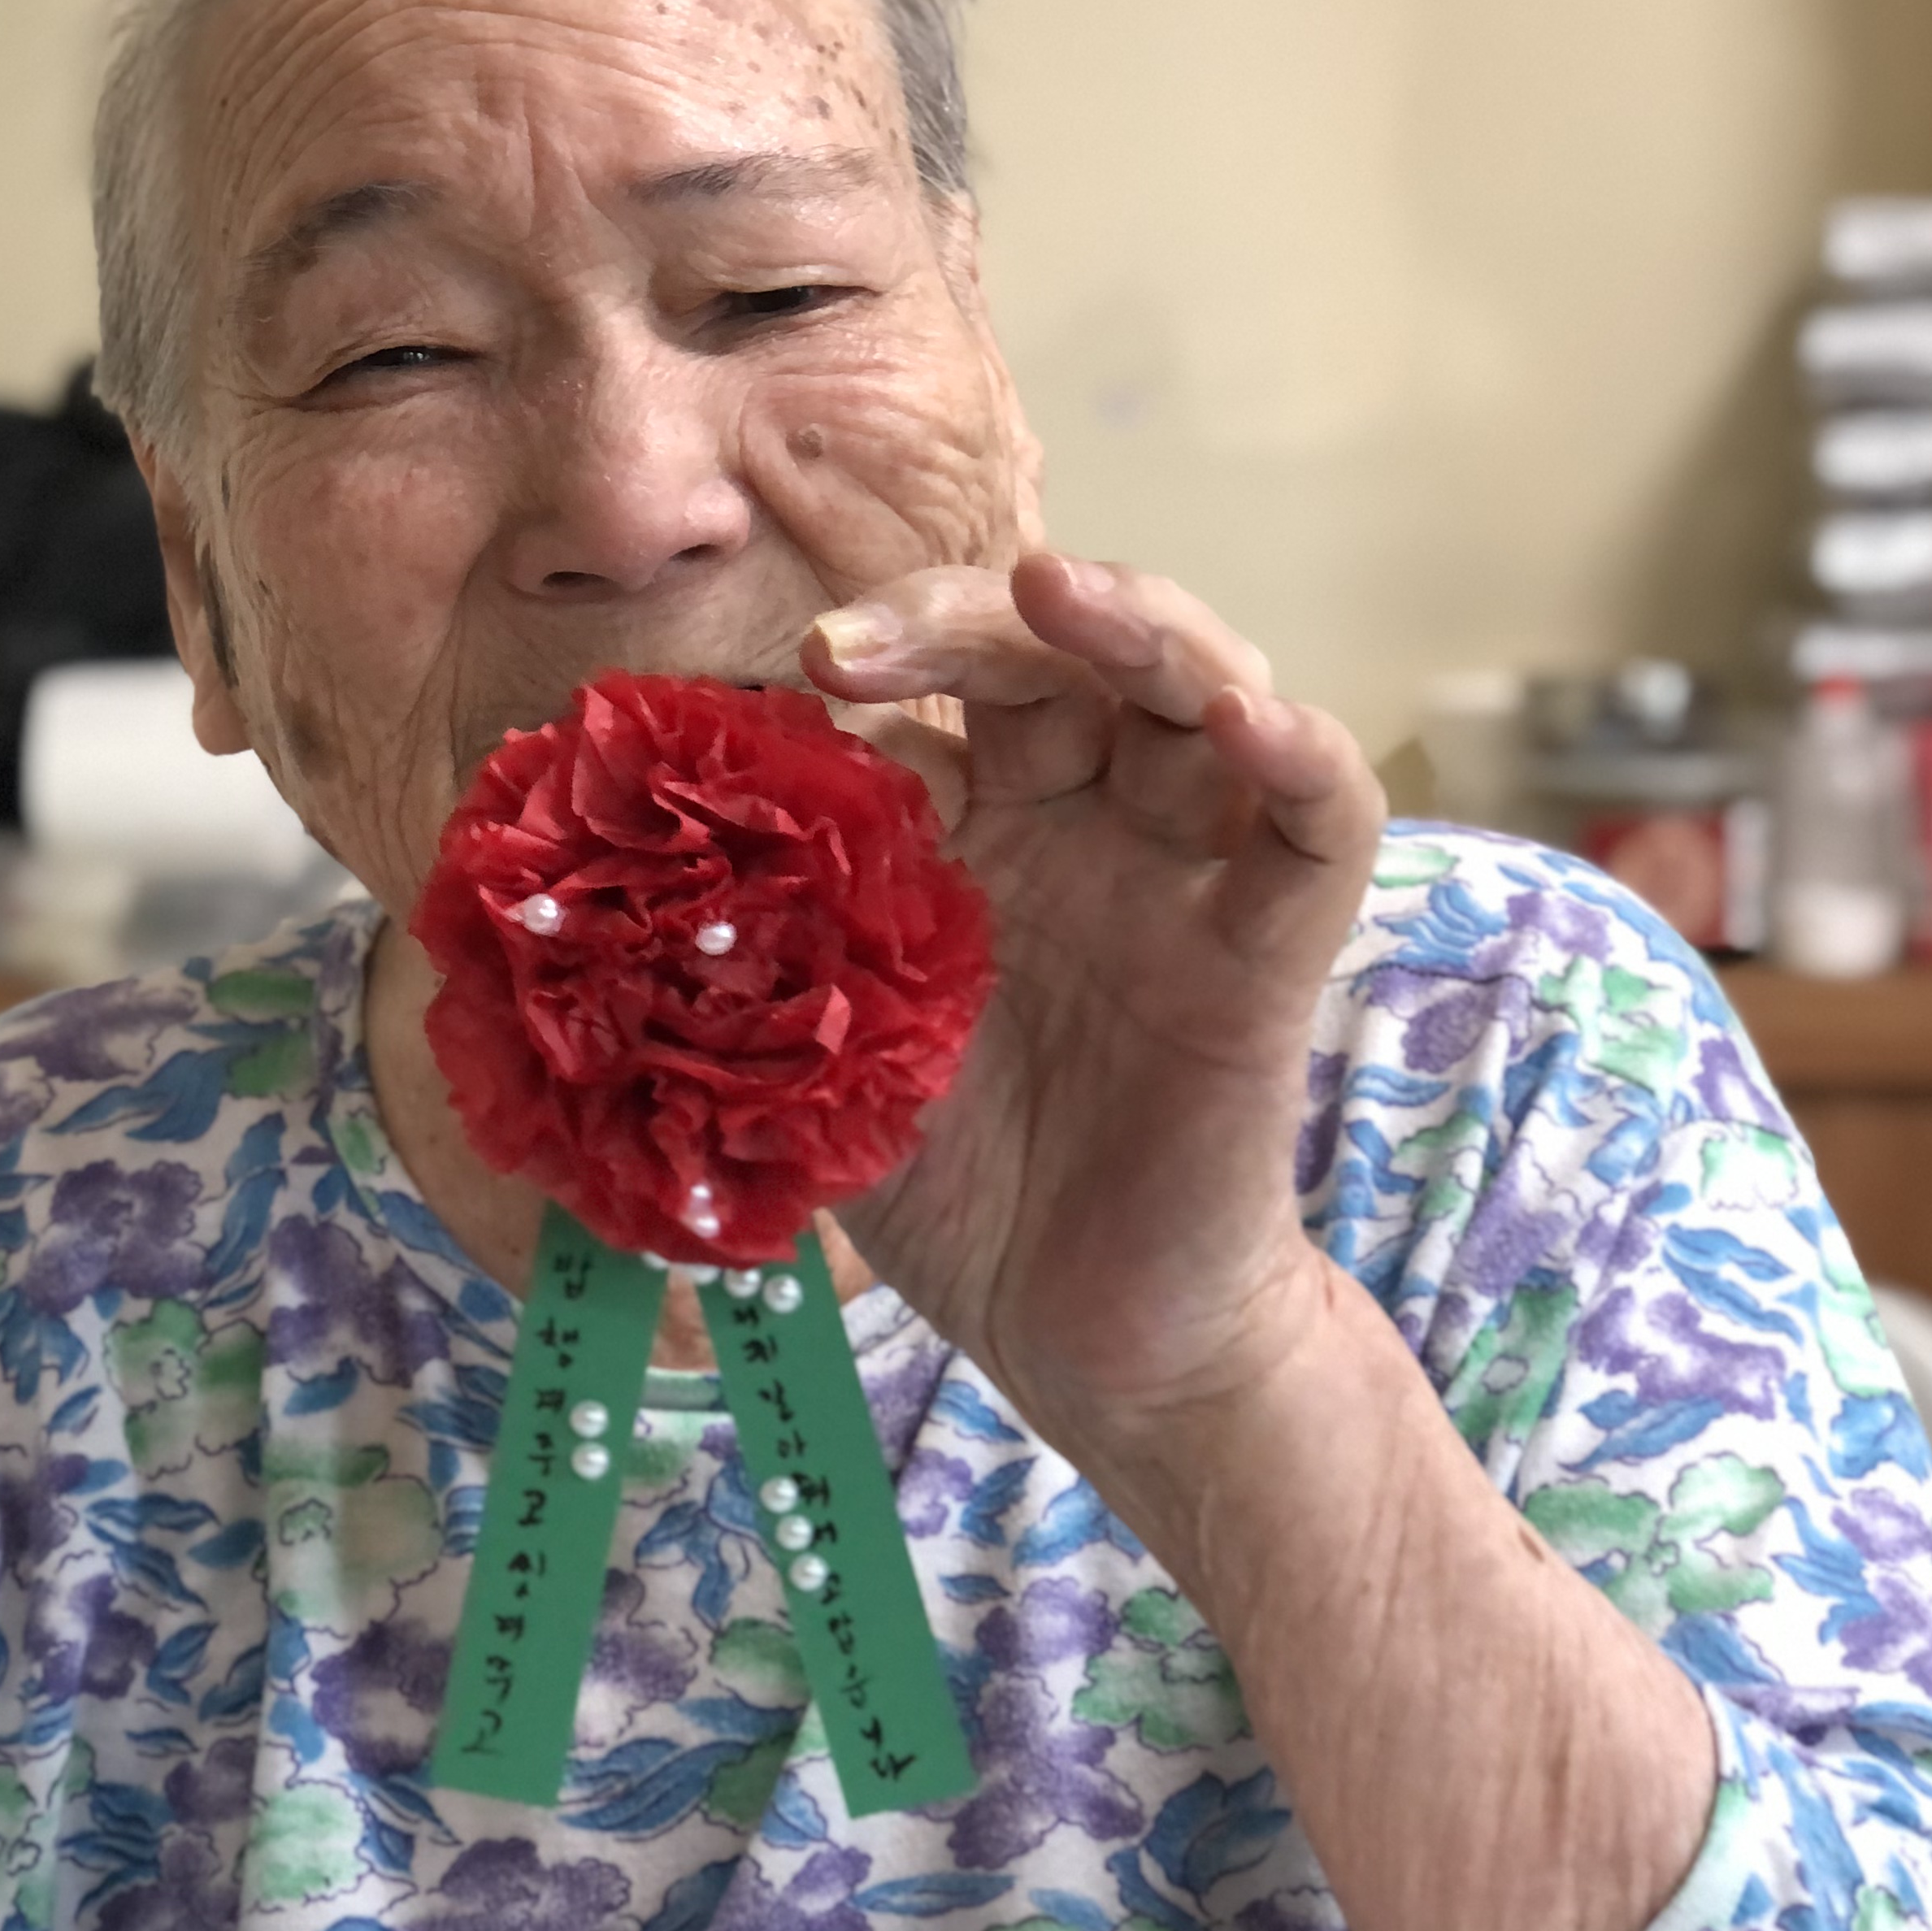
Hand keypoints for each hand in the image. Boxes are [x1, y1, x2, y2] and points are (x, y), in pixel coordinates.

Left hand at [803, 553, 1384, 1509]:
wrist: (1076, 1337)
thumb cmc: (953, 1191)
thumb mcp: (822, 1059)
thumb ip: (757, 959)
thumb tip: (611, 874)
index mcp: (974, 832)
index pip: (930, 694)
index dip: (857, 668)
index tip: (765, 690)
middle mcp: (1086, 826)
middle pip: (1056, 657)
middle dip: (960, 619)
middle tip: (855, 643)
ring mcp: (1183, 877)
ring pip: (1200, 691)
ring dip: (1138, 626)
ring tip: (1058, 592)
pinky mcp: (1269, 954)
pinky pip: (1320, 829)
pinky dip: (1301, 757)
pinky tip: (1248, 723)